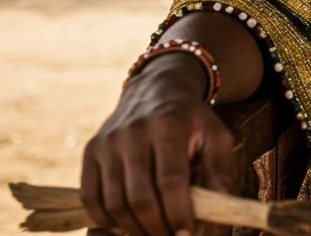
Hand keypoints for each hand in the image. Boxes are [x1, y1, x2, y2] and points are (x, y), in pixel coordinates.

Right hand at [81, 54, 238, 235]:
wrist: (155, 89)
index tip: (187, 233)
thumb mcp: (215, 136)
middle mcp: (133, 133)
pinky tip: (126, 227)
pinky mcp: (90, 151)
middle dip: (157, 227)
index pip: (171, 180)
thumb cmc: (190, 120)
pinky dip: (105, 221)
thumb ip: (219, 173)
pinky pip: (90, 197)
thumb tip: (215, 216)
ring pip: (115, 202)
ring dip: (134, 229)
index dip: (178, 212)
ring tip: (154, 234)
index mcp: (168, 126)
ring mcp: (108, 142)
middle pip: (140, 197)